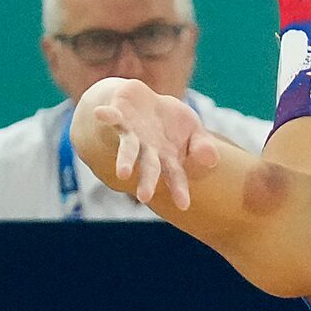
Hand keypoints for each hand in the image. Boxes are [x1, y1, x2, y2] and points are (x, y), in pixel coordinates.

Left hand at [79, 78, 218, 209]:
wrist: (140, 104)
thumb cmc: (170, 122)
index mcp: (166, 157)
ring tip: (123, 174)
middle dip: (147, 181)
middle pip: (149, 167)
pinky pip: (112, 118)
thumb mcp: (193, 129)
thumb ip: (202, 146)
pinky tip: (99, 113)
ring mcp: (132, 135)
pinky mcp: (120, 118)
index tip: (183, 205)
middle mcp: (148, 150)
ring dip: (126, 160)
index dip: (178, 189)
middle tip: (144, 197)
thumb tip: (211, 160)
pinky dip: (106, 116)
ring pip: (128, 149)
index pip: (175, 175)